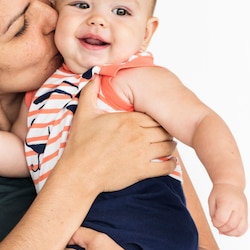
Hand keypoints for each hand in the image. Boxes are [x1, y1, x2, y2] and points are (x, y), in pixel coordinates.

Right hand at [59, 78, 177, 193]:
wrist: (79, 173)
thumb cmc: (80, 145)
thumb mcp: (83, 114)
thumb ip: (90, 93)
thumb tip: (94, 77)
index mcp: (128, 120)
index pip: (155, 114)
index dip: (158, 117)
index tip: (157, 119)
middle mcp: (138, 135)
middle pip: (164, 130)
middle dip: (166, 131)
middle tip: (165, 133)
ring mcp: (141, 154)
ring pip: (168, 147)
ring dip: (170, 146)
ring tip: (168, 147)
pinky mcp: (141, 171)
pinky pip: (166, 167)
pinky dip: (171, 164)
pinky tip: (169, 162)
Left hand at [208, 183, 247, 235]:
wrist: (231, 185)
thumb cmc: (220, 193)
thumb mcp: (211, 202)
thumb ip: (213, 216)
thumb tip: (219, 229)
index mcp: (228, 202)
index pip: (222, 219)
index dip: (215, 223)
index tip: (214, 220)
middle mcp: (238, 207)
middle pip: (230, 225)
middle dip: (221, 229)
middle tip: (218, 224)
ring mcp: (244, 211)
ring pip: (239, 229)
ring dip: (229, 233)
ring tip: (224, 228)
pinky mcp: (246, 215)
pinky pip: (244, 228)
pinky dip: (237, 232)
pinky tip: (230, 229)